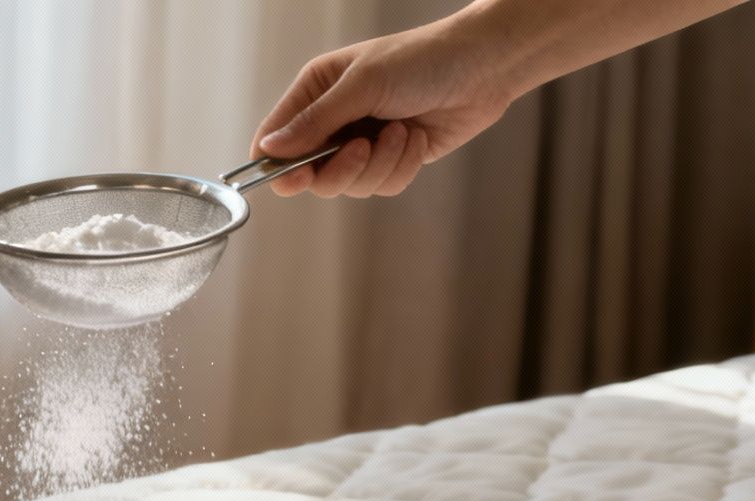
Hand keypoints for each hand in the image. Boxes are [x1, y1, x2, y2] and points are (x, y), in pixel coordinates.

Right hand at [252, 16, 516, 198]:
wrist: (484, 67)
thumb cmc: (423, 60)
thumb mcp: (363, 84)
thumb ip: (316, 120)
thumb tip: (270, 149)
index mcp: (316, 91)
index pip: (275, 139)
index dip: (278, 165)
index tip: (295, 176)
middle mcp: (334, 120)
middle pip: (312, 174)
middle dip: (342, 167)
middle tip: (362, 147)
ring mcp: (363, 143)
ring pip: (350, 185)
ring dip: (380, 163)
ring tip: (402, 131)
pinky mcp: (392, 160)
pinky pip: (382, 186)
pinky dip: (401, 167)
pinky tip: (416, 138)